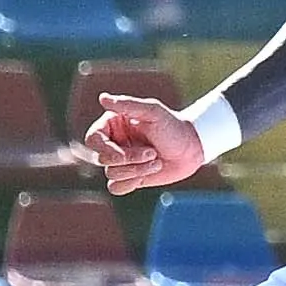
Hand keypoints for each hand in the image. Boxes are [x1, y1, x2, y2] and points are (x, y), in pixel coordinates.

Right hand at [81, 94, 206, 194]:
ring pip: (111, 174)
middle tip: (153, 152)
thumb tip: (102, 98)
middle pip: (102, 158)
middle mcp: (113, 143)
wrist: (192, 148)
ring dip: (137, 170)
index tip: (122, 154)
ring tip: (157, 160)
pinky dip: (132, 183)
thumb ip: (128, 104)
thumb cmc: (173, 126)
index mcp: (113, 125)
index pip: (92, 139)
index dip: (104, 149)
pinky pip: (116, 187)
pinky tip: (149, 173)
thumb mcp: (153, 111)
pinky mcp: (128, 177)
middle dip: (130, 159)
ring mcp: (120, 161)